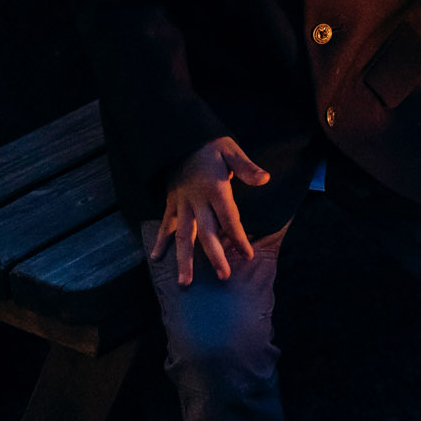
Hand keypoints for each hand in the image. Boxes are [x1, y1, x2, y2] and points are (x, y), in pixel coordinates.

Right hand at [151, 136, 271, 286]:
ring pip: (182, 236)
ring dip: (184, 259)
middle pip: (206, 233)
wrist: (179, 137)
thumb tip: (265, 179)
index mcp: (214, 189)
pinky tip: (156, 258)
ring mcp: (181, 204)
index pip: (229, 219)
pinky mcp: (171, 203)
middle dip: (215, 256)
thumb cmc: (209, 145)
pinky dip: (160, 241)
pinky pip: (165, 225)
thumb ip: (246, 167)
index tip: (248, 256)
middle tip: (223, 276)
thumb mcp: (231, 150)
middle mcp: (196, 201)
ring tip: (185, 282)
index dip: (239, 238)